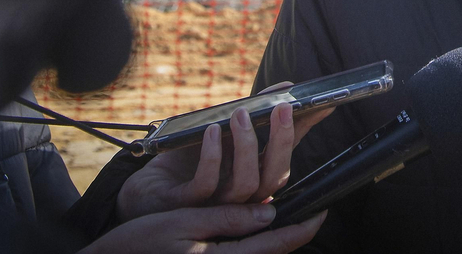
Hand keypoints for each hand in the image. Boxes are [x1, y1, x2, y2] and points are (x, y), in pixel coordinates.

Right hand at [79, 203, 326, 253]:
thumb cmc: (139, 244)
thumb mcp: (182, 222)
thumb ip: (227, 220)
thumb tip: (269, 216)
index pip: (277, 245)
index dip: (304, 228)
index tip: (322, 211)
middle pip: (273, 252)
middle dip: (295, 231)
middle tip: (312, 211)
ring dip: (277, 236)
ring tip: (288, 216)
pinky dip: (256, 243)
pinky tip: (255, 228)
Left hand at [119, 99, 336, 221]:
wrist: (146, 190)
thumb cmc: (189, 160)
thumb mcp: (224, 134)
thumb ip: (255, 116)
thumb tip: (287, 87)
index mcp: (253, 178)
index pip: (287, 157)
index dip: (303, 132)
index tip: (322, 105)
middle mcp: (242, 196)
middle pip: (275, 178)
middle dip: (282, 141)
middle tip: (283, 108)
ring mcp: (217, 204)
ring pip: (246, 184)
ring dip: (247, 146)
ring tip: (242, 114)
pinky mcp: (187, 205)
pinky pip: (206, 184)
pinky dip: (213, 157)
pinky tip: (211, 132)